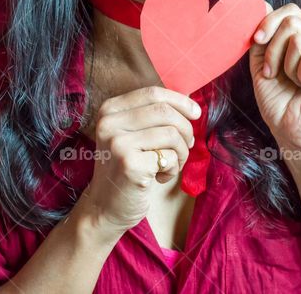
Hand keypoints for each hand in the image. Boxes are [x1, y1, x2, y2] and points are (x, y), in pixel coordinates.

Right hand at [80, 86, 200, 234]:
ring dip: (181, 153)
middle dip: (185, 129)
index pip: (152, 93)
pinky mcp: (130, 164)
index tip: (196, 113)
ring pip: (172, 134)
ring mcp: (117, 143)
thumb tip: (189, 105)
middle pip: (165, 111)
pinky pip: (170, 157)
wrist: (105, 208)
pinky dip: (173, 169)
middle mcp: (109, 123)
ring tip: (169, 165)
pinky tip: (160, 177)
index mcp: (109, 110)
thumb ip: (151, 116)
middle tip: (185, 147)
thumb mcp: (130, 135)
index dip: (180, 101)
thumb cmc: (125, 169)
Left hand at [248, 2, 300, 153]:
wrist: (291, 134)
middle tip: (273, 73)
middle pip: (292, 21)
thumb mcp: (262, 63)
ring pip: (298, 37)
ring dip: (286, 65)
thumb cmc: (278, 101)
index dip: (269, 22)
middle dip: (273, 48)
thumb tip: (262, 3)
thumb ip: (263, 36)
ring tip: (294, 83)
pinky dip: (300, 73)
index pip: (291, 11)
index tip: (256, 41)